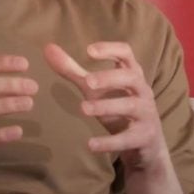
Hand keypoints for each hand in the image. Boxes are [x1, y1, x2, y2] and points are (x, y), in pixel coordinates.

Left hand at [43, 42, 168, 171]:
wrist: (146, 145)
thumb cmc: (117, 108)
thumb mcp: (94, 89)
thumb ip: (72, 70)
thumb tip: (48, 48)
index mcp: (131, 74)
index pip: (126, 53)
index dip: (110, 49)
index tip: (89, 51)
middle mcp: (142, 91)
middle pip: (130, 77)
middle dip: (109, 78)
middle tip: (87, 82)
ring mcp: (146, 114)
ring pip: (130, 106)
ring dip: (106, 106)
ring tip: (83, 108)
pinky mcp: (144, 137)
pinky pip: (128, 138)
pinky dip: (109, 142)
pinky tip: (90, 145)